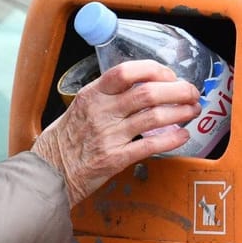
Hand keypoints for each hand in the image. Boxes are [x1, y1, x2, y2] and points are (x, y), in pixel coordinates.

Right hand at [31, 61, 200, 205]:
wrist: (49, 172)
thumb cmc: (65, 140)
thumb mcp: (80, 107)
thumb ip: (107, 96)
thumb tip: (144, 86)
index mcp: (92, 94)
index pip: (126, 71)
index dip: (154, 70)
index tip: (169, 75)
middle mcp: (101, 112)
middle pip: (148, 93)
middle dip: (178, 90)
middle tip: (191, 93)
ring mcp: (108, 136)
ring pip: (153, 116)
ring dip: (180, 111)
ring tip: (192, 111)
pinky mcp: (114, 159)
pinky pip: (149, 145)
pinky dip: (171, 139)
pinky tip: (182, 135)